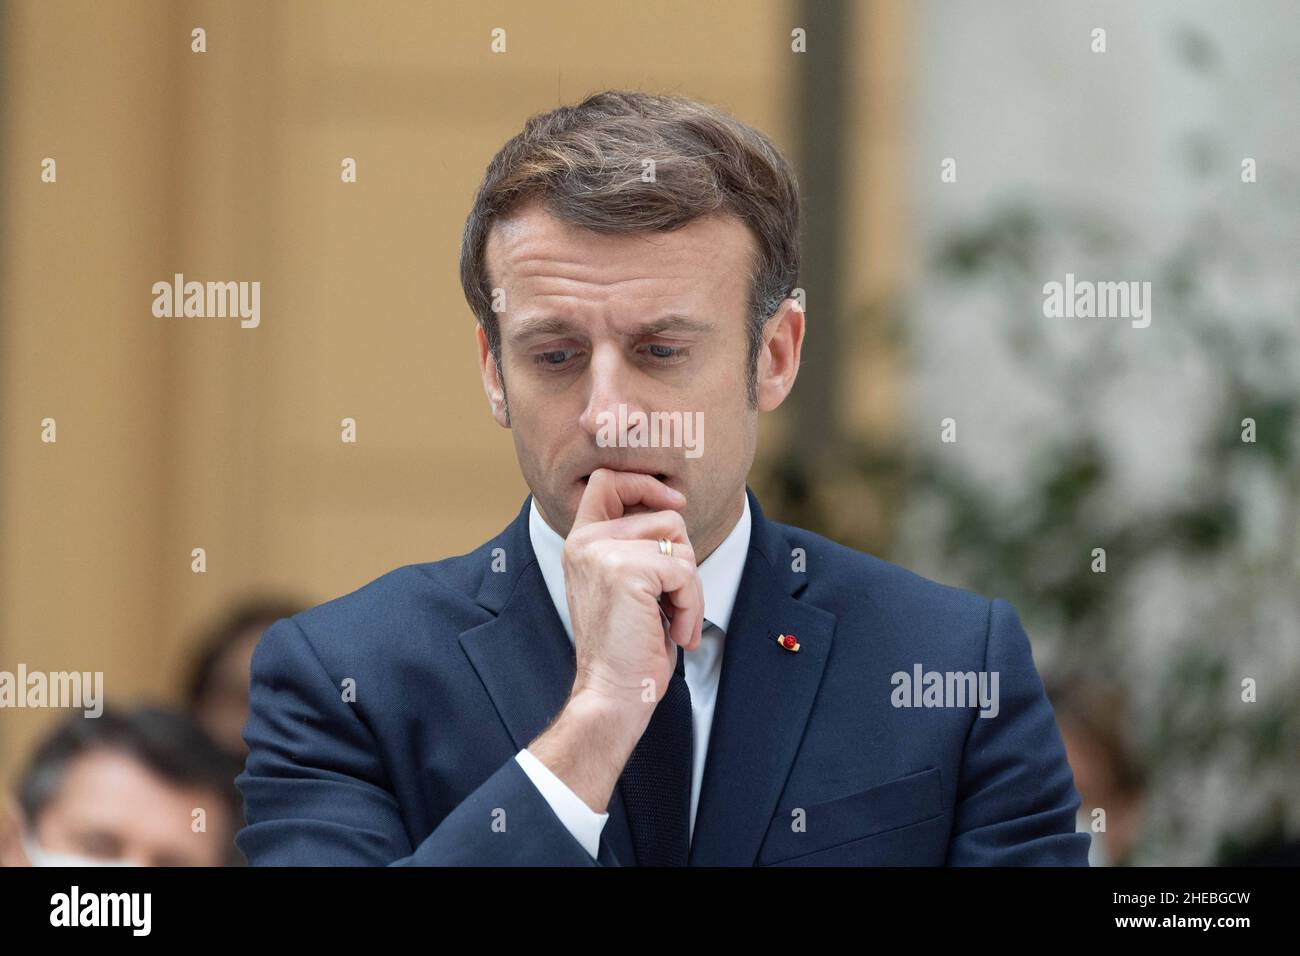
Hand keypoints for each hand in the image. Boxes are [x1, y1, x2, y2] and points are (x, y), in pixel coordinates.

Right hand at [562, 468, 704, 722]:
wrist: (612, 693)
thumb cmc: (626, 647)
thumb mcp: (627, 585)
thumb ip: (638, 546)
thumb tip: (674, 509)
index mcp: (582, 542)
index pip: (607, 479)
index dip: (645, 482)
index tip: (674, 505)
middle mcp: (586, 541)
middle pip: (665, 517)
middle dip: (684, 561)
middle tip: (673, 602)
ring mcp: (603, 553)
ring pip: (680, 546)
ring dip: (690, 589)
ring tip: (672, 621)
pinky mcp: (626, 571)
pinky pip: (685, 572)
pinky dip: (691, 605)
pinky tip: (675, 631)